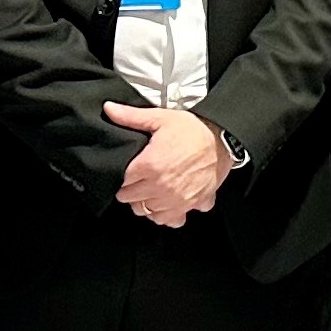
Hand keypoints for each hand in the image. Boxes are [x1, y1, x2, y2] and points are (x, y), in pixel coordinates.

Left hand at [106, 103, 230, 224]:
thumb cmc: (193, 130)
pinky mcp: (190, 205)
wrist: (222, 139)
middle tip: (136, 178)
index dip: (120, 175)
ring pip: (146, 212)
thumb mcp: (160, 118)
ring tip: (149, 190)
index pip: (121, 181)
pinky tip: (166, 203)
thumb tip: (108, 109)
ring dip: (145, 202)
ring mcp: (176, 199)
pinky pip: (170, 220)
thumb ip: (131, 117)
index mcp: (149, 165)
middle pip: (130, 199)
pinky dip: (166, 215)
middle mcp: (160, 187)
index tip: (126, 170)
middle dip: (129, 189)